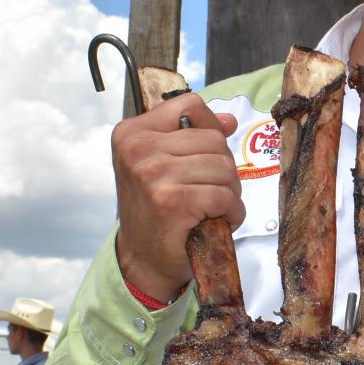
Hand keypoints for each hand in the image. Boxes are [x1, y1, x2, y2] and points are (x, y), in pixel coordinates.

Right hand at [111, 91, 243, 300]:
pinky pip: (224, 196)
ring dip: (230, 192)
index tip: (206, 154)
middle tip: (210, 190)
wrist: (143, 259)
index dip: (211, 128)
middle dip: (224, 168)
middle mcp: (138, 149)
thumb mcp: (163, 163)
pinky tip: (217, 221)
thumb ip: (193, 135)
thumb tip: (229, 120)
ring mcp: (153, 175)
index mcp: (131, 133)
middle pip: (214, 139)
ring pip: (224, 167)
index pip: (189, 105)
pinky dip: (232, 212)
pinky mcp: (173, 202)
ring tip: (213, 207)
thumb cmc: (155, 210)